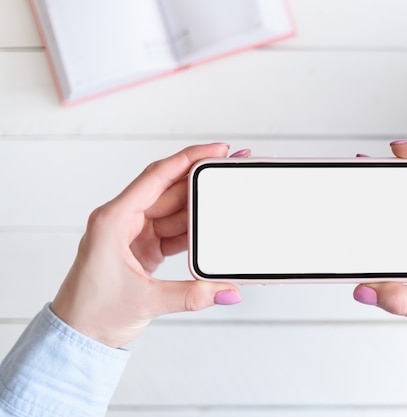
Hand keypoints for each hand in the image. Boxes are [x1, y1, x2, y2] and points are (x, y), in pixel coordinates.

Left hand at [51, 143, 244, 347]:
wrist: (77, 335)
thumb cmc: (92, 312)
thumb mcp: (145, 301)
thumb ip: (191, 295)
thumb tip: (227, 290)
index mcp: (113, 220)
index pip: (156, 177)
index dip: (188, 159)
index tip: (216, 150)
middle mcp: (123, 220)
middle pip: (169, 190)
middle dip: (201, 181)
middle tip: (230, 171)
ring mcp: (134, 233)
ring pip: (174, 210)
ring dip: (200, 207)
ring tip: (227, 201)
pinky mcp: (142, 247)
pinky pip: (174, 230)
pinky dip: (193, 231)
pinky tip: (212, 229)